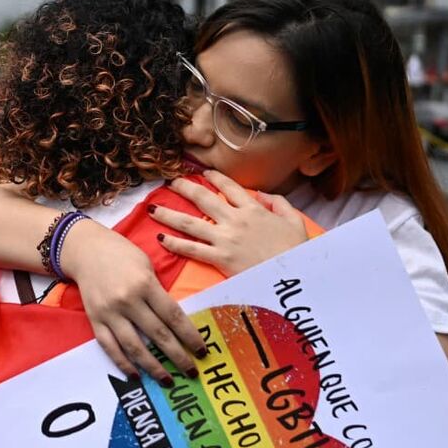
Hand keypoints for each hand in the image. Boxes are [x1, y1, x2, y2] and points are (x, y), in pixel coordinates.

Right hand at [60, 220, 205, 384]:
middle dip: (177, 356)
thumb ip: (158, 292)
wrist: (85, 249)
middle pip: (157, 334)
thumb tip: (174, 320)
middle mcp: (128, 301)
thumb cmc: (121, 253)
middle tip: (192, 372)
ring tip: (167, 380)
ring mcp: (109, 313)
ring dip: (153, 366)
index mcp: (145, 284)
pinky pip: (110, 347)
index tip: (202, 351)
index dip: (190, 336)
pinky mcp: (95, 320)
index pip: (173, 316)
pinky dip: (123, 364)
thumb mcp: (146, 266)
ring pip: (134, 346)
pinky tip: (136, 376)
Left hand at [152, 169, 308, 276]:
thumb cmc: (296, 250)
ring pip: (190, 222)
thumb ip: (279, 203)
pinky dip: (174, 244)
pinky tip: (161, 239)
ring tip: (152, 208)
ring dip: (168, 214)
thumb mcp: (294, 220)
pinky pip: (192, 249)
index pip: (229, 187)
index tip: (202, 172)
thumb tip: (262, 194)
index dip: (214, 177)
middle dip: (184, 188)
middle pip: (203, 198)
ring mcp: (225, 239)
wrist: (294, 275)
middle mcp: (235, 220)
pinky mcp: (219, 258)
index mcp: (253, 209)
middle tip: (170, 182)